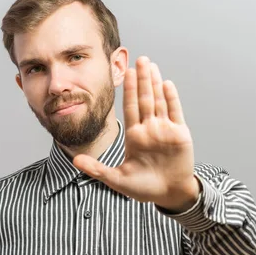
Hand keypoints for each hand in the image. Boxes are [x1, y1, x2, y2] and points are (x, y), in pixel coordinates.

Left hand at [73, 56, 199, 211]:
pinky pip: (175, 112)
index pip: (131, 107)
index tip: (126, 73)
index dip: (129, 90)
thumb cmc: (143, 188)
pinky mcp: (180, 135)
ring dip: (156, 83)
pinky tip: (166, 84)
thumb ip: (96, 169)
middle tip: (139, 59)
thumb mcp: (116, 179)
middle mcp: (149, 129)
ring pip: (160, 101)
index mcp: (134, 136)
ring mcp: (165, 130)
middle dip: (142, 79)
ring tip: (151, 65)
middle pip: (145, 99)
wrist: (168, 195)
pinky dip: (171, 98)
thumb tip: (75, 161)